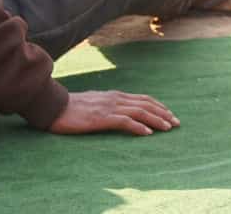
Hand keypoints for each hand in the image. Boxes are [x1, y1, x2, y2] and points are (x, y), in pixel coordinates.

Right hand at [48, 90, 179, 135]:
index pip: (143, 99)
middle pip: (146, 104)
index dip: (159, 106)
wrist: (54, 106)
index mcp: (115, 95)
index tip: (170, 114)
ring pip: (140, 112)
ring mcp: (109, 107)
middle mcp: (116, 98)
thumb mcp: (95, 102)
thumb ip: (109, 105)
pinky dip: (139, 127)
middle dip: (163, 113)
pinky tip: (148, 134)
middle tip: (176, 123)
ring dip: (156, 120)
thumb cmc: (72, 107)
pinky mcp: (102, 117)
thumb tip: (120, 111)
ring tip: (168, 128)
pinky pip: (125, 122)